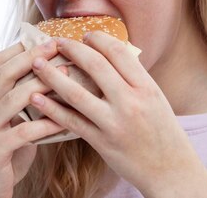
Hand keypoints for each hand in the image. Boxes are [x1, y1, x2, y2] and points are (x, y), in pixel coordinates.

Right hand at [0, 39, 65, 197]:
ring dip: (43, 84)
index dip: (23, 48)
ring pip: (14, 98)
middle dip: (34, 57)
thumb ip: (20, 102)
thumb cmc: (4, 156)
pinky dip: (47, 122)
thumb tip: (54, 76)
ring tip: (68, 74)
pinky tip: (66, 117)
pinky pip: (24, 131)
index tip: (49, 39)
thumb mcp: (8, 123)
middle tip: (58, 47)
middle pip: (5, 74)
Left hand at [27, 32, 206, 195]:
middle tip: (57, 42)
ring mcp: (114, 123)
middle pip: (95, 66)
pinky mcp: (101, 142)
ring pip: (76, 93)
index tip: (85, 35)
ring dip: (52, 76)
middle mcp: (131, 102)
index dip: (98, 39)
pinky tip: (36, 99)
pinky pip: (71, 122)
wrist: (171, 170)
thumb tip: (110, 54)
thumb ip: (133, 78)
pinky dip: (51, 109)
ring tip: (36, 63)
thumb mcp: (156, 98)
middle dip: (73, 49)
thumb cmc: (163, 131)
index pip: (118, 52)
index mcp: (146, 87)